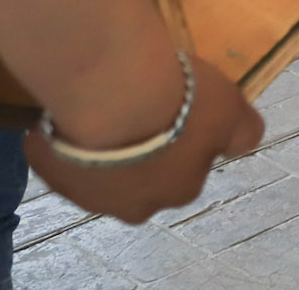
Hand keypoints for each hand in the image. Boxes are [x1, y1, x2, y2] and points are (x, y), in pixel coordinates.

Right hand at [22, 52, 265, 221]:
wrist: (113, 93)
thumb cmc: (180, 100)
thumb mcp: (232, 108)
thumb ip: (243, 131)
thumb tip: (246, 142)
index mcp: (180, 190)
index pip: (185, 170)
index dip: (181, 140)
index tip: (174, 111)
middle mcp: (135, 205)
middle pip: (140, 179)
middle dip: (140, 152)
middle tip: (137, 109)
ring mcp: (88, 195)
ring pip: (98, 172)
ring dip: (102, 149)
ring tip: (104, 106)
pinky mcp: (52, 176)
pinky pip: (60, 157)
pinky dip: (66, 139)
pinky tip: (75, 110)